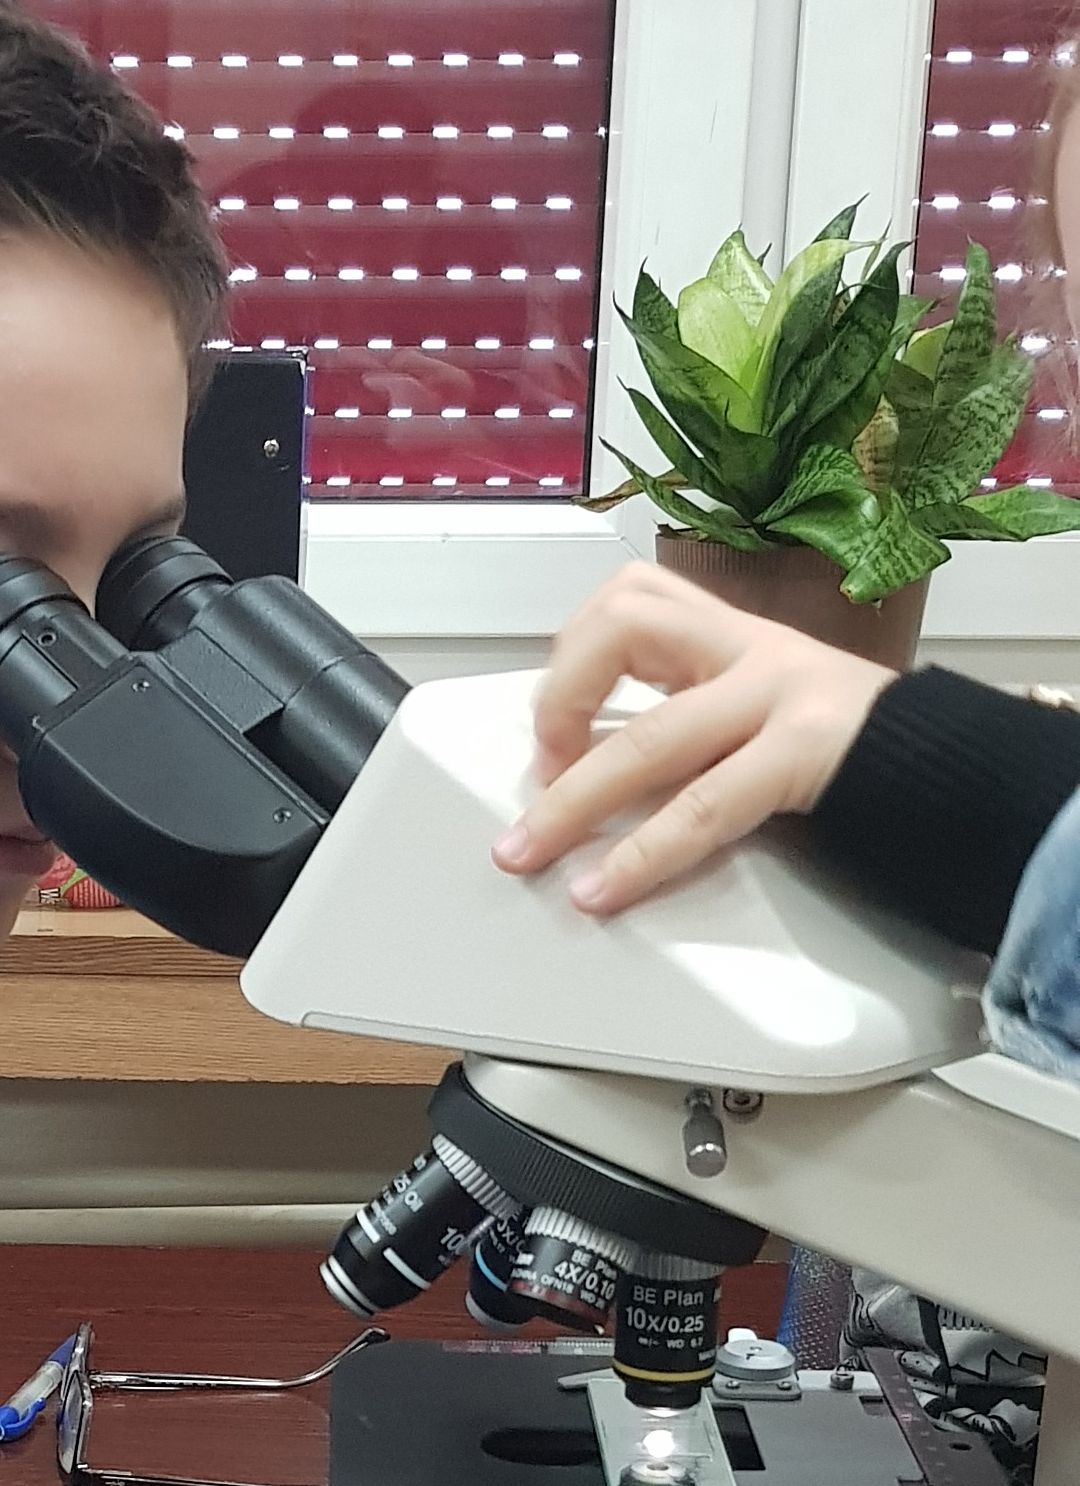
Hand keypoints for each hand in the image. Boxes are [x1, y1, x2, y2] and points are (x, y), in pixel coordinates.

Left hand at [491, 562, 890, 915]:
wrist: (956, 771)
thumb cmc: (848, 749)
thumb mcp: (759, 708)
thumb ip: (689, 714)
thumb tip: (587, 769)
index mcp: (734, 633)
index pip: (632, 597)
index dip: (569, 661)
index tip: (552, 734)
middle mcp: (754, 648)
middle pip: (628, 625)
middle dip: (559, 702)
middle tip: (541, 774)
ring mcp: (782, 695)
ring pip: (653, 735)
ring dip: (574, 802)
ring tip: (528, 852)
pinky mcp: (805, 752)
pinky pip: (705, 806)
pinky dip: (642, 855)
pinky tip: (606, 888)